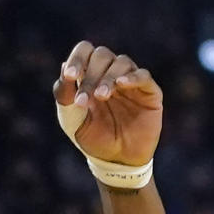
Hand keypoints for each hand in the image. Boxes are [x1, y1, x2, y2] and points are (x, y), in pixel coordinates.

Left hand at [55, 42, 162, 167]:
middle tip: (83, 100)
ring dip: (108, 77)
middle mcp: (111, 73)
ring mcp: (131, 81)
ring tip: (101, 97)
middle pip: (102, 55)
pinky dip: (132, 77)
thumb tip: (63, 67)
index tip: (70, 76)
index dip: (77, 58)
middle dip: (90, 76)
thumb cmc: (94, 139)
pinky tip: (121, 85)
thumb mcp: (73, 120)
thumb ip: (65, 96)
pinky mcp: (149, 92)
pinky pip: (143, 76)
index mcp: (91, 76)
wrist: (117, 161)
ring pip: (121, 62)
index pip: (85, 51)